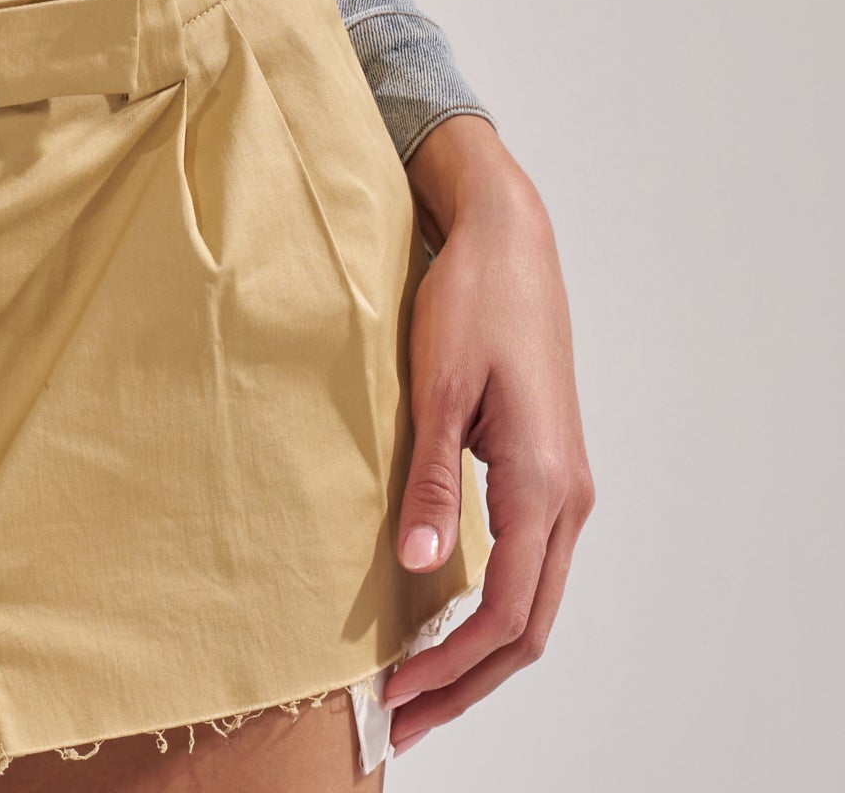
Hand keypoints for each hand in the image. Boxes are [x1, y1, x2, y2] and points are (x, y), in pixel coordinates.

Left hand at [383, 116, 594, 756]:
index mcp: (543, 484)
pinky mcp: (549, 472)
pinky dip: (493, 612)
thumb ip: (433, 479)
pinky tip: (447, 621)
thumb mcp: (440, 384)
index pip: (505, 613)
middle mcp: (568, 499)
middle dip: (467, 686)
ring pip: (534, 604)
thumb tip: (418, 566)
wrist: (508, 239)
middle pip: (527, 629)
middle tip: (402, 724)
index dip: (450, 668)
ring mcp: (566, 488)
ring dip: (481, 656)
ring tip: (419, 690)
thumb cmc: (472, 298)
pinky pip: (530, 568)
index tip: (394, 699)